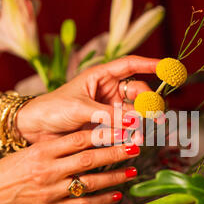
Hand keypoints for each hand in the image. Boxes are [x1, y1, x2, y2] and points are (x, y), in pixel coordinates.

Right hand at [0, 128, 140, 203]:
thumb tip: (88, 137)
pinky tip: (117, 196)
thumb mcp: (30, 151)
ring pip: (89, 182)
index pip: (79, 139)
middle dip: (115, 153)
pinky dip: (101, 200)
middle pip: (88, 159)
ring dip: (114, 177)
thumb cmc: (10, 170)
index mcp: (43, 150)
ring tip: (132, 172)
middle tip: (135, 148)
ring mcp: (50, 191)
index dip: (103, 134)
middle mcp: (48, 169)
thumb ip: (57, 146)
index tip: (122, 130)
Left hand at [17, 55, 158, 142]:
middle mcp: (108, 90)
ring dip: (143, 120)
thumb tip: (135, 121)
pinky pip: (125, 126)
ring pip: (134, 111)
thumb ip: (108, 115)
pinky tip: (137, 138)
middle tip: (158, 114)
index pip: (130, 65)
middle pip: (137, 92)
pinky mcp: (107, 125)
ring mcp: (109, 108)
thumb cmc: (52, 109)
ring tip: (149, 130)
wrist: (35, 129)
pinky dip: (133, 131)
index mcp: (100, 76)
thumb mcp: (80, 109)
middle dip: (149, 101)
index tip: (168, 67)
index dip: (150, 64)